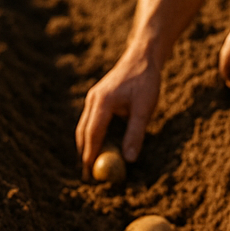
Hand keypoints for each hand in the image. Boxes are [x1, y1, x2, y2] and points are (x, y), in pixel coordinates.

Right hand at [76, 49, 161, 176]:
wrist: (143, 56)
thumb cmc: (146, 81)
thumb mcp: (144, 109)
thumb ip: (135, 133)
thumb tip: (129, 159)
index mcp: (102, 102)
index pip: (92, 135)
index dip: (90, 155)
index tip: (90, 173)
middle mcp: (93, 100)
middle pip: (83, 132)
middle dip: (84, 153)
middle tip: (88, 175)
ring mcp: (94, 97)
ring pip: (85, 126)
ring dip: (87, 145)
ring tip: (91, 164)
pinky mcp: (98, 97)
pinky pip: (90, 120)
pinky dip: (92, 134)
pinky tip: (99, 145)